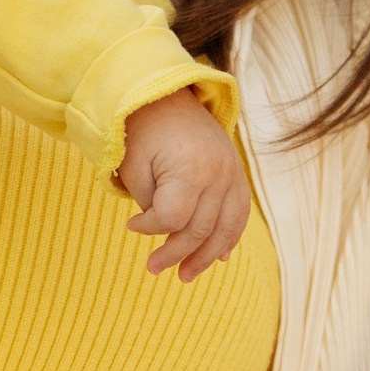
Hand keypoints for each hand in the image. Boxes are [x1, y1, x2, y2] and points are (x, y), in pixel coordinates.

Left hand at [116, 90, 250, 279]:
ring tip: (186, 276)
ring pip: (226, 228)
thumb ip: (151, 204)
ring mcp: (232, 173)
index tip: (130, 225)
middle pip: (200, 229)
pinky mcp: (236, 173)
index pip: (173, 218)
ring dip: (206, 256)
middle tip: (152, 268)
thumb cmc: (141, 132)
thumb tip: (166, 232)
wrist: (166, 95)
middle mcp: (218, 173)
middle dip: (175, 253)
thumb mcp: (134, 166)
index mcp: (190, 169)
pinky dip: (229, 237)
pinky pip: (239, 212)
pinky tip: (220, 258)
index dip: (150, 228)